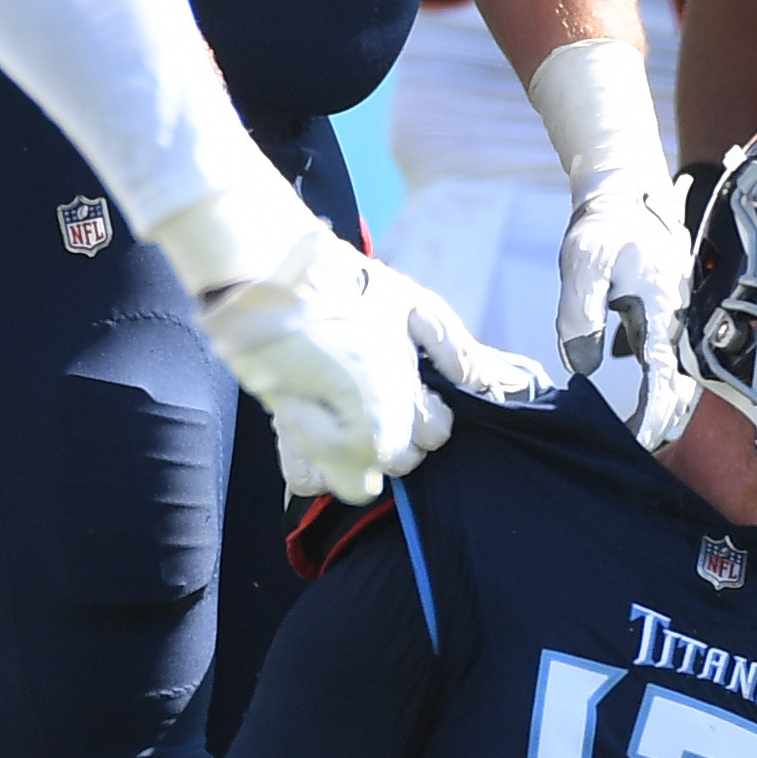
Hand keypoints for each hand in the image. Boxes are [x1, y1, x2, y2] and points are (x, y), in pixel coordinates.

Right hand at [202, 234, 542, 501]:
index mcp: (400, 388)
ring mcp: (321, 432)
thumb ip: (454, 348)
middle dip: (398, 440)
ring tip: (350, 422)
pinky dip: (317, 470)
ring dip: (360, 461)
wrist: (270, 277)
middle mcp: (364, 421)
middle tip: (381, 406)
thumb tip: (486, 385)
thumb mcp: (413, 304)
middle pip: (400, 462)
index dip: (432, 416)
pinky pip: (306, 480)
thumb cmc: (346, 284)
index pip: (436, 434)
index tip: (420, 395)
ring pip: (357, 481)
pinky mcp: (282, 433)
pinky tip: (318, 437)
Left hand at [556, 169, 700, 447]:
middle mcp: (678, 317)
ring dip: (663, 408)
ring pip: (678, 375)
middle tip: (637, 454)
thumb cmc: (604, 226)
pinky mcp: (666, 314)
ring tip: (641, 439)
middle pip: (679, 385)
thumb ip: (580, 312)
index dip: (652, 415)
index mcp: (663, 308)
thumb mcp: (583, 262)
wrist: (624, 192)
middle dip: (662, 422)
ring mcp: (676, 316)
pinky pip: (669, 360)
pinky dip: (659, 388)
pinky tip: (642, 407)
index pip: (662, 376)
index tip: (636, 443)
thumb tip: (583, 366)